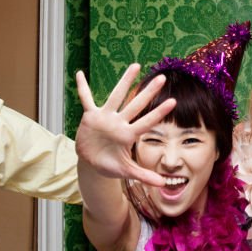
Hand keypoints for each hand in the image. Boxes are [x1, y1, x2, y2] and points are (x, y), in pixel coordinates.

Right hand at [75, 64, 175, 186]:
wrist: (92, 163)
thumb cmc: (110, 165)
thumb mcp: (126, 171)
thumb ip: (144, 176)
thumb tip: (163, 185)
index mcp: (128, 135)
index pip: (147, 122)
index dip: (159, 112)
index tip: (173, 101)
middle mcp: (119, 123)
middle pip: (136, 104)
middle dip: (148, 92)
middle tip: (163, 77)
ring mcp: (105, 118)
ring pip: (116, 95)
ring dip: (125, 81)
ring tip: (136, 66)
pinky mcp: (91, 117)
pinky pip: (85, 99)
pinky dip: (82, 88)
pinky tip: (79, 74)